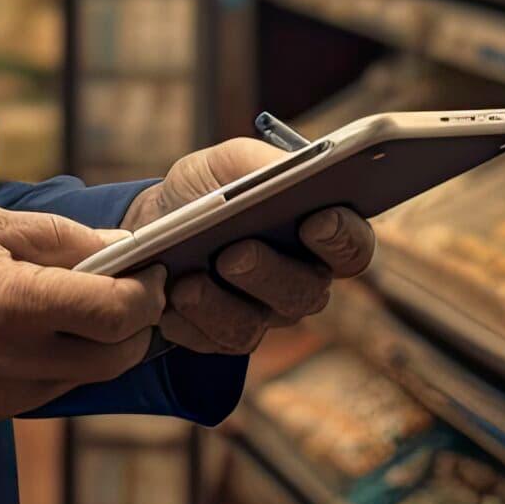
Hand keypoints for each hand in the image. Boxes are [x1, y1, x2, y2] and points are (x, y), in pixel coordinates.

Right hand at [0, 206, 165, 422]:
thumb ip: (60, 240)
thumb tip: (120, 252)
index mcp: (13, 305)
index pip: (116, 315)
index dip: (147, 294)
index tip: (152, 272)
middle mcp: (12, 361)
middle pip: (116, 357)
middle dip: (137, 325)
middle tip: (133, 290)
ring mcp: (0, 395)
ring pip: (87, 380)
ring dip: (103, 347)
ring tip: (89, 306)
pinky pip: (51, 391)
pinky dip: (65, 363)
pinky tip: (44, 332)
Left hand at [123, 138, 377, 354]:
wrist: (150, 222)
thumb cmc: (205, 189)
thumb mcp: (226, 161)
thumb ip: (262, 162)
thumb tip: (292, 168)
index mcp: (318, 233)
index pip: (353, 246)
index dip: (342, 237)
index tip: (315, 219)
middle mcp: (303, 281)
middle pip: (307, 293)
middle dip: (268, 272)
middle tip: (233, 254)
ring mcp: (266, 315)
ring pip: (257, 325)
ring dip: (219, 304)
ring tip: (187, 283)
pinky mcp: (226, 338)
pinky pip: (215, 342)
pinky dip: (188, 320)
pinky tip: (168, 300)